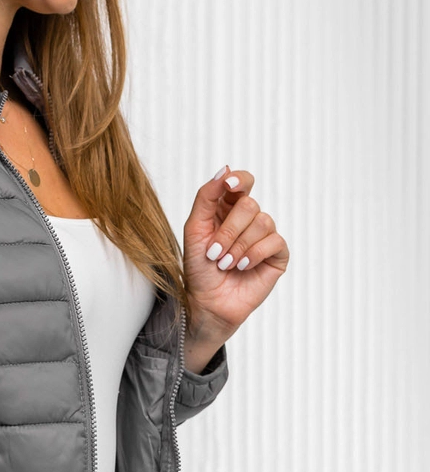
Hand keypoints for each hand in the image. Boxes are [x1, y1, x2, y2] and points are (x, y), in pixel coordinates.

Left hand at [182, 164, 288, 343]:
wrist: (207, 301)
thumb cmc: (199, 267)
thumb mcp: (195, 229)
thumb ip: (207, 197)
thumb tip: (225, 169)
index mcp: (227, 209)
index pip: (242, 183)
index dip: (239, 180)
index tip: (229, 184)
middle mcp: (248, 219)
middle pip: (249, 204)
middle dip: (229, 230)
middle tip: (214, 252)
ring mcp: (265, 236)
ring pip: (263, 222)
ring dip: (238, 246)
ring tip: (225, 264)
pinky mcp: (277, 255)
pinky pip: (274, 241)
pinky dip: (254, 254)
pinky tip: (242, 267)